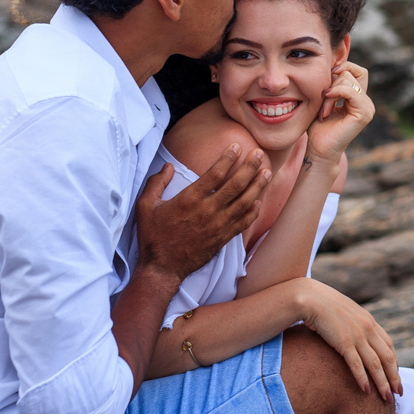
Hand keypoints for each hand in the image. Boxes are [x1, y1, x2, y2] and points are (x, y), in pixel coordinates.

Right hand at [134, 145, 270, 280]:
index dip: (228, 158)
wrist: (162, 267)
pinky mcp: (222, 238)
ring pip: (245, 203)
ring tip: (267, 173)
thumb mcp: (145, 206)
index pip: (215, 173)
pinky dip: (253, 212)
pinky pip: (243, 223)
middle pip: (236, 185)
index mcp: (189, 199)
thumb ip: (156, 183)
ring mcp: (218, 226)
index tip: (237, 146)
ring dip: (258, 186)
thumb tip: (167, 166)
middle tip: (260, 155)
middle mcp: (208, 211)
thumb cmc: (153, 236)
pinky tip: (259, 201)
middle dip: (250, 167)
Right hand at [295, 278, 401, 400]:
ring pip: (375, 364)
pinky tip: (366, 391)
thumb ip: (353, 324)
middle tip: (399, 393)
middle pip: (387, 357)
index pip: (388, 345)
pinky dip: (363, 379)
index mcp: (369, 321)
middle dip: (394, 377)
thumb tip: (353, 335)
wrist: (310, 297)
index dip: (394, 362)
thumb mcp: (345, 312)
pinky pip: (357, 365)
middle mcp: (367, 328)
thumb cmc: (323, 305)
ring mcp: (357, 335)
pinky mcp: (344, 342)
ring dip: (383, 383)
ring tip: (387, 398)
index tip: (396, 376)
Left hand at [306, 61, 374, 165]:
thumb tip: (333, 62)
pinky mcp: (364, 114)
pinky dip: (335, 93)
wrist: (319, 149)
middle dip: (332, 80)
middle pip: (352, 71)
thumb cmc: (318, 127)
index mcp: (358, 97)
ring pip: (348, 79)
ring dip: (330, 91)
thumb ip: (331, 83)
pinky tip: (326, 104)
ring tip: (323, 108)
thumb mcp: (324, 99)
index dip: (340, 69)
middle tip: (322, 97)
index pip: (356, 69)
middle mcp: (366, 101)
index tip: (324, 81)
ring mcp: (368, 107)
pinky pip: (350, 91)